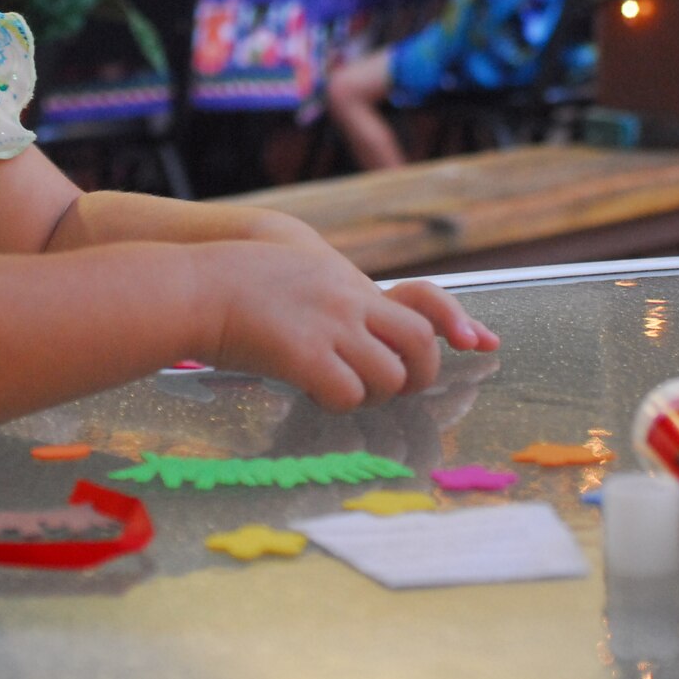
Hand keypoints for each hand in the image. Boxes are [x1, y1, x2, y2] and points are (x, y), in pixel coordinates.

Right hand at [193, 244, 497, 412]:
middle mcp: (348, 302)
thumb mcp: (293, 275)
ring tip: (343, 389)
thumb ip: (327, 297)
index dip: (455, 323)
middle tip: (392, 385)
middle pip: (418, 343)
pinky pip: (348, 395)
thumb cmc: (232, 283)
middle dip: (416, 373)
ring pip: (389, 375)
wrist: (197, 284)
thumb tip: (349, 326)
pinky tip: (313, 395)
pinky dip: (339, 403)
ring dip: (375, 393)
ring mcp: (331, 328)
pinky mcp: (306, 356)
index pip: (420, 301)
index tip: (481, 341)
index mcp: (346, 283)